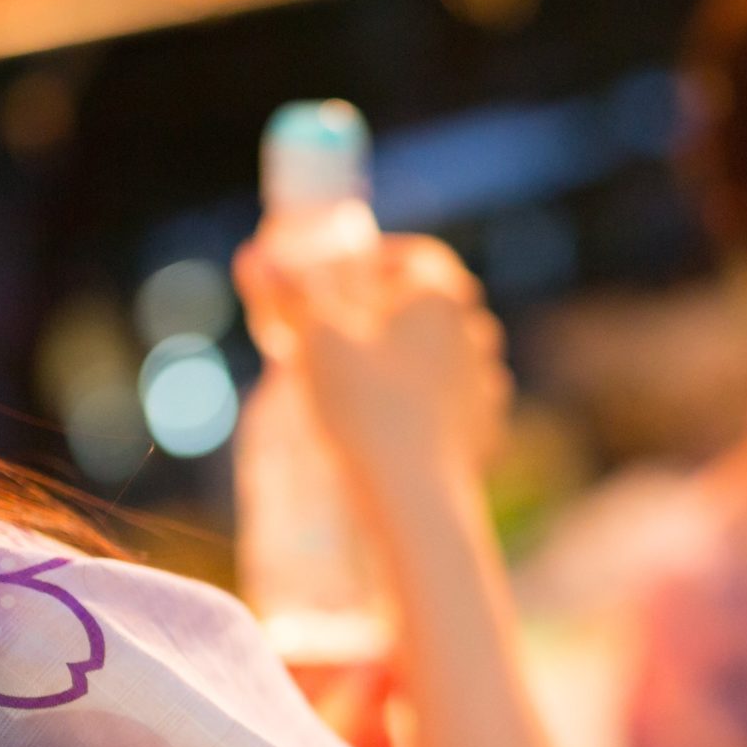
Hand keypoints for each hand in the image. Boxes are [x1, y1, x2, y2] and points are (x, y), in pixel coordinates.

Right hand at [234, 233, 509, 505]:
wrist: (413, 491)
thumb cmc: (364, 402)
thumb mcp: (316, 336)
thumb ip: (291, 292)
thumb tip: (259, 257)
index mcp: (441, 294)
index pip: (416, 255)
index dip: (377, 260)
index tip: (344, 279)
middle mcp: (475, 331)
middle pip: (431, 306)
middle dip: (391, 312)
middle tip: (347, 333)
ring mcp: (487, 383)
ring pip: (446, 356)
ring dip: (413, 359)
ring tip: (368, 382)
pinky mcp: (487, 430)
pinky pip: (456, 404)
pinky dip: (430, 405)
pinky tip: (397, 424)